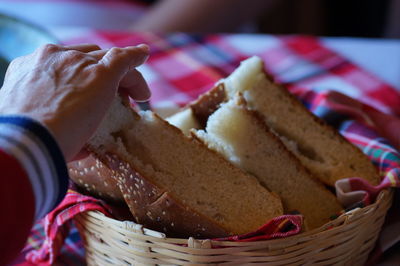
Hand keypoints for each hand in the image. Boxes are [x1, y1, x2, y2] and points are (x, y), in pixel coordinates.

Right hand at [0, 43, 149, 160]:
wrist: (28, 141)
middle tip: (117, 100)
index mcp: (31, 68)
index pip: (63, 64)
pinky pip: (123, 58)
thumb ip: (55, 123)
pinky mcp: (101, 74)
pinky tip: (144, 55)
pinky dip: (136, 56)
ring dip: (125, 77)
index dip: (81, 76)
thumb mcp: (32, 123)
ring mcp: (79, 64)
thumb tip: (83, 145)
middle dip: (102, 75)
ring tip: (138, 96)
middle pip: (88, 59)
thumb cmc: (27, 141)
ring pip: (109, 60)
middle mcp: (55, 58)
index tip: (90, 93)